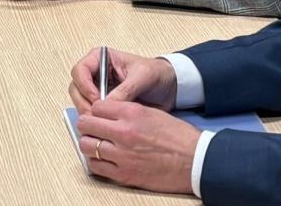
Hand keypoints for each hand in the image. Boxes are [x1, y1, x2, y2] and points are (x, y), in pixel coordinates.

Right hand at [69, 48, 177, 114]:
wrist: (169, 87)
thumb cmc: (156, 74)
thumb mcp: (143, 77)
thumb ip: (125, 89)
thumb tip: (107, 104)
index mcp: (100, 59)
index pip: (80, 71)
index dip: (85, 86)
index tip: (97, 100)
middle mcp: (95, 74)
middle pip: (76, 88)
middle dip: (83, 103)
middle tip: (96, 117)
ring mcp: (97, 89)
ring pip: (80, 102)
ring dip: (87, 113)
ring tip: (102, 123)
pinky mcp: (103, 104)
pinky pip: (92, 112)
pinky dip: (95, 120)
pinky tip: (105, 126)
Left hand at [75, 100, 199, 193]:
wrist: (195, 161)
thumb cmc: (179, 138)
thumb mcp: (153, 113)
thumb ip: (128, 111)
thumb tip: (109, 113)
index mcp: (132, 113)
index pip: (96, 106)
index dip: (96, 110)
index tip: (99, 115)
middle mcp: (123, 132)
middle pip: (85, 124)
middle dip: (87, 125)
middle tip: (93, 129)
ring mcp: (122, 155)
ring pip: (86, 145)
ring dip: (89, 143)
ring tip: (98, 144)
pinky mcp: (124, 175)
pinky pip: (95, 167)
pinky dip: (96, 162)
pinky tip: (104, 159)